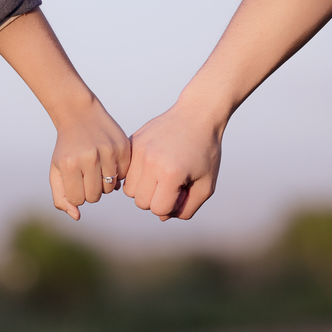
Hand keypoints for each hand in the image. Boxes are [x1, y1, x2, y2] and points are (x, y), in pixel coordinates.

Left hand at [0, 9, 129, 220]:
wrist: (80, 115)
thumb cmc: (66, 148)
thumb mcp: (56, 171)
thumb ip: (61, 198)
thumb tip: (77, 216)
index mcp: (69, 165)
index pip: (79, 200)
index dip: (78, 193)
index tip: (76, 181)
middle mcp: (89, 158)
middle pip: (95, 196)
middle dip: (91, 190)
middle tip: (87, 176)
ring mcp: (108, 152)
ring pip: (111, 188)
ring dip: (104, 183)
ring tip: (98, 170)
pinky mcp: (123, 148)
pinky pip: (124, 176)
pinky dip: (118, 174)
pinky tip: (109, 163)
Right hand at [123, 102, 221, 220]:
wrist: (197, 115)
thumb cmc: (205, 152)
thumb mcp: (206, 185)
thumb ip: (187, 209)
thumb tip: (162, 216)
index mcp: (171, 173)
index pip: (159, 209)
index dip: (172, 205)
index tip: (183, 190)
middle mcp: (151, 161)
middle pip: (140, 202)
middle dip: (155, 199)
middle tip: (171, 184)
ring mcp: (139, 150)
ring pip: (128, 189)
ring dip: (143, 188)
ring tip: (160, 175)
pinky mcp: (133, 142)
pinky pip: (126, 171)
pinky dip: (137, 174)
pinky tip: (153, 164)